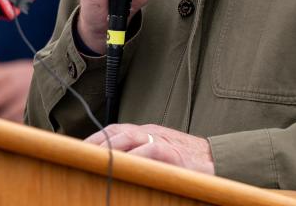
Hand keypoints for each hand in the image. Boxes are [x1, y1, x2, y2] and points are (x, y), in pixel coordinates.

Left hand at [85, 123, 213, 174]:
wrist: (218, 163)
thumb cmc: (188, 163)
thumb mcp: (160, 154)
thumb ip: (140, 154)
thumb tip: (114, 165)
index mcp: (146, 132)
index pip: (113, 130)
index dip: (95, 139)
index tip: (77, 151)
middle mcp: (151, 132)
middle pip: (115, 132)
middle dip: (95, 145)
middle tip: (78, 158)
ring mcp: (161, 140)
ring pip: (128, 138)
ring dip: (108, 149)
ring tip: (92, 160)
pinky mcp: (172, 153)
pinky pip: (149, 150)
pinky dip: (134, 157)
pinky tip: (122, 165)